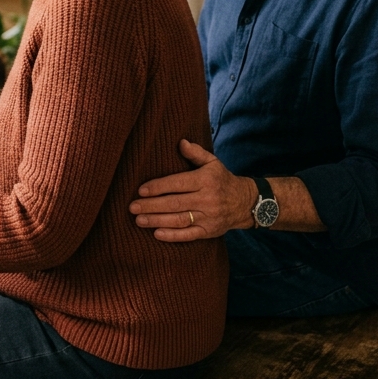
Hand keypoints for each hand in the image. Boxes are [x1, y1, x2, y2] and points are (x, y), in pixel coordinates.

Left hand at [129, 140, 258, 241]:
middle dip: (152, 205)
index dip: (158, 187)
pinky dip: (173, 236)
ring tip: (139, 220)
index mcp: (206, 180)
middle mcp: (207, 199)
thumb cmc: (222, 180)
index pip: (178, 183)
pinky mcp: (209, 231)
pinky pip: (189, 235)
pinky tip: (157, 234)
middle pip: (175, 203)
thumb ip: (196, 153)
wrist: (245, 202)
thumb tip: (180, 142)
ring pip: (180, 220)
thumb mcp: (212, 162)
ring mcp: (208, 217)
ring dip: (157, 221)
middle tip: (132, 207)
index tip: (141, 190)